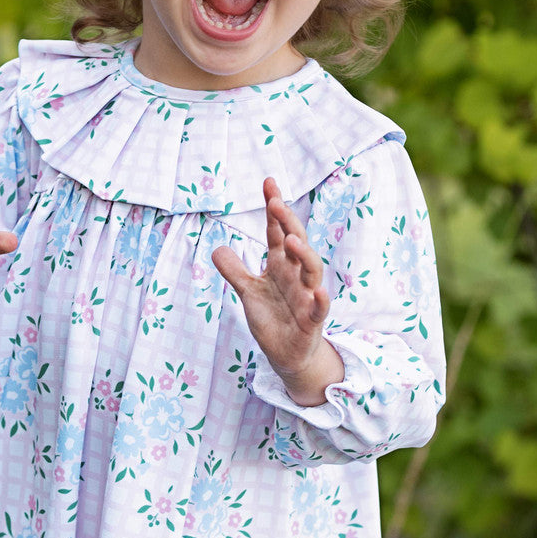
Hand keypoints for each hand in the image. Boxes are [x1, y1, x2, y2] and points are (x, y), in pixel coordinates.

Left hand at [211, 177, 343, 405]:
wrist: (286, 355)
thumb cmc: (273, 318)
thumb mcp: (248, 292)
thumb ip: (235, 270)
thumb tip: (216, 248)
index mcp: (281, 265)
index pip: (277, 231)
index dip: (274, 208)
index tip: (269, 182)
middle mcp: (296, 276)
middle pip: (296, 243)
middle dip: (288, 222)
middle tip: (275, 202)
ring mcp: (306, 297)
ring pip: (312, 270)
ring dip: (304, 254)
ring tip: (291, 238)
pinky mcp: (312, 321)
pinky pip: (319, 308)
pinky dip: (320, 299)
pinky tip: (318, 290)